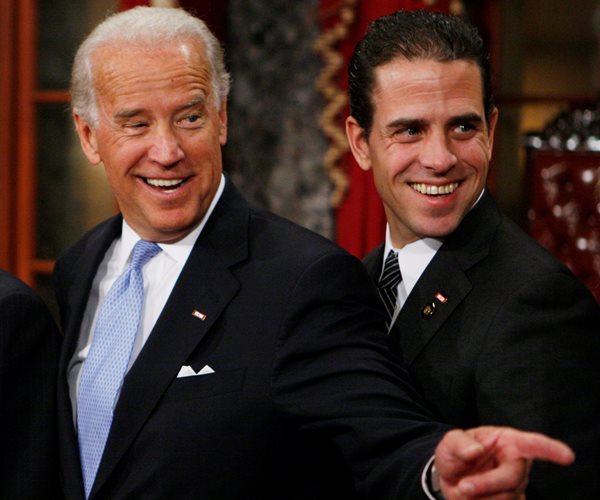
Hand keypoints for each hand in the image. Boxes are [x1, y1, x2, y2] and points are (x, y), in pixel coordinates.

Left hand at [434, 426, 573, 498]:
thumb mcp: (450, 442)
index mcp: (507, 441)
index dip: (550, 449)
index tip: (567, 456)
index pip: (532, 443)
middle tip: (463, 486)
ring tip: (464, 488)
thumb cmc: (455, 453)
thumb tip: (475, 450)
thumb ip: (460, 443)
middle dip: (487, 484)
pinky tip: (474, 498)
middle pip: (513, 478)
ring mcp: (517, 485)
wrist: (450, 476)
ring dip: (481, 497)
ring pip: (507, 498)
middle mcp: (517, 463)